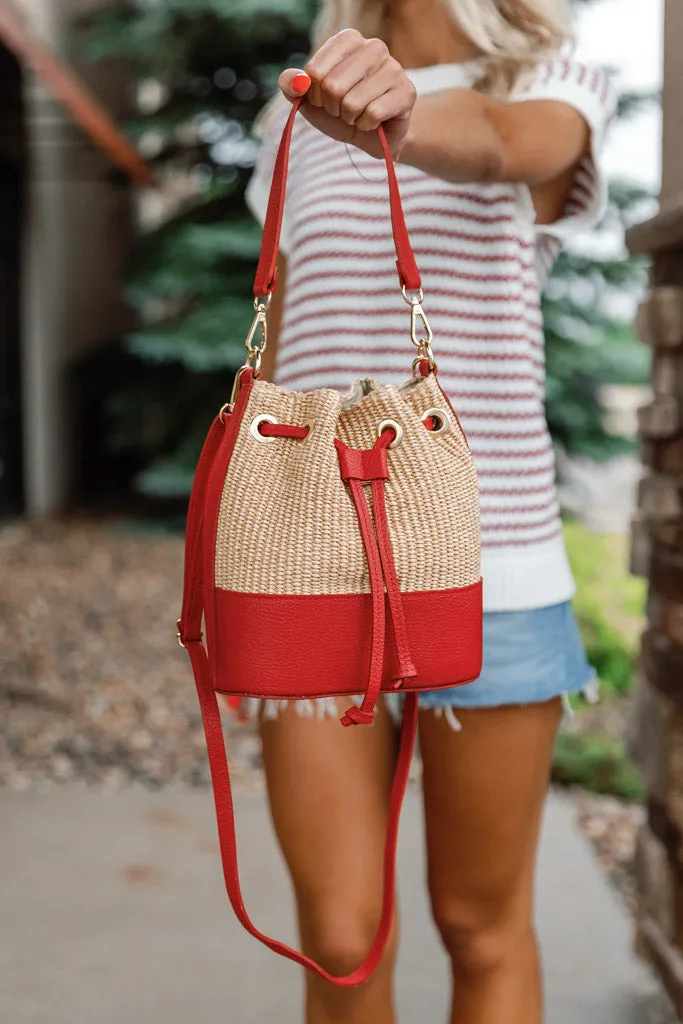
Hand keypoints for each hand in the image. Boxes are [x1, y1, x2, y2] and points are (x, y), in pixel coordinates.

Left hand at [279, 29, 416, 158]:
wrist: (373, 136)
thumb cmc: (342, 112)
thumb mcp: (312, 100)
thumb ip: (294, 86)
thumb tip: (294, 81)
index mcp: (348, 40)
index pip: (315, 71)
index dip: (315, 95)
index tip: (326, 99)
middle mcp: (373, 47)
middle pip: (333, 86)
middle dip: (333, 108)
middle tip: (344, 110)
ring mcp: (393, 68)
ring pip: (353, 102)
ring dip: (351, 118)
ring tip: (359, 115)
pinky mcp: (407, 92)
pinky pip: (372, 114)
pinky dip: (366, 125)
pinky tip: (374, 121)